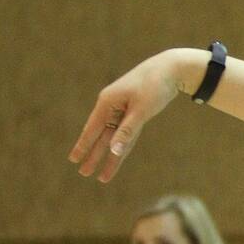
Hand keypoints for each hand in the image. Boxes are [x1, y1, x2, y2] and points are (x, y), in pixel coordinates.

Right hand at [68, 50, 185, 182]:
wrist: (170, 69)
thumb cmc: (155, 86)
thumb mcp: (141, 109)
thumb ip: (127, 131)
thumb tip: (114, 150)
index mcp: (107, 103)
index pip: (92, 129)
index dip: (83, 146)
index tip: (73, 159)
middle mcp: (111, 107)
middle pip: (102, 136)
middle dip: (94, 155)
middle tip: (84, 173)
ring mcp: (123, 110)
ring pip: (115, 138)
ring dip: (109, 156)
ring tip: (102, 175)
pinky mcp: (135, 112)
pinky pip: (127, 133)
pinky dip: (123, 145)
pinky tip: (117, 157)